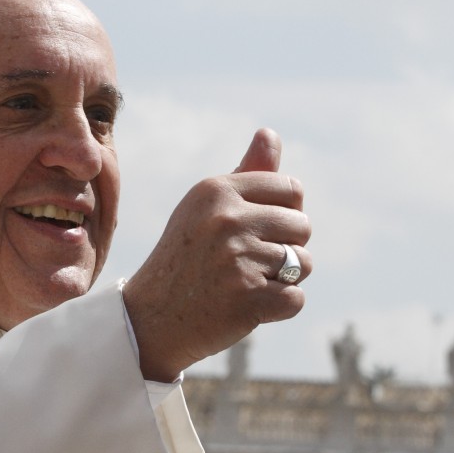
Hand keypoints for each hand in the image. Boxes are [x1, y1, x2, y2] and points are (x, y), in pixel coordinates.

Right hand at [123, 128, 311, 381]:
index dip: (282, 214)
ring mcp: (237, 259)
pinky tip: (247, 307)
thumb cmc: (186, 258)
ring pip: (303, 263)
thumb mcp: (206, 209)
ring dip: (282, 279)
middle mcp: (226, 219)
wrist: (150, 319)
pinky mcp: (248, 299)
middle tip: (245, 264)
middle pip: (303, 226)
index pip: (292, 190)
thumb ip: (246, 173)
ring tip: (243, 284)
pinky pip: (295, 299)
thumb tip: (270, 133)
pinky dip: (278, 308)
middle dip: (285, 248)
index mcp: (216, 190)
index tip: (251, 232)